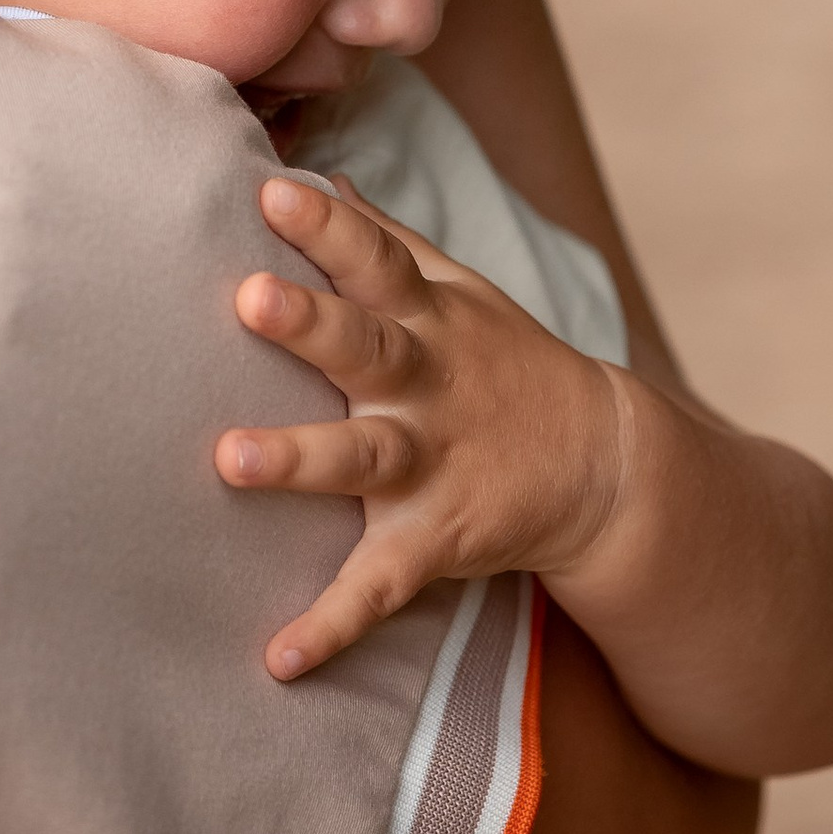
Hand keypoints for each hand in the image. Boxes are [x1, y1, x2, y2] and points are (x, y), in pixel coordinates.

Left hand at [217, 173, 630, 681]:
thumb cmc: (504, 361)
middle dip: (311, 323)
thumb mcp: (458, 290)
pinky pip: (379, 585)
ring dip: (299, 459)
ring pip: (362, 459)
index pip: (376, 259)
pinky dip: (331, 624)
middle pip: (366, 347)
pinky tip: (278, 659)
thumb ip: (385, 238)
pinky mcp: (438, 539)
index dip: (328, 225)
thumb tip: (317, 174)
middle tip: (249, 296)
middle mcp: (427, 385)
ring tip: (228, 459)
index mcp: (428, 319)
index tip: (273, 191)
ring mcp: (434, 464)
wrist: (603, 464)